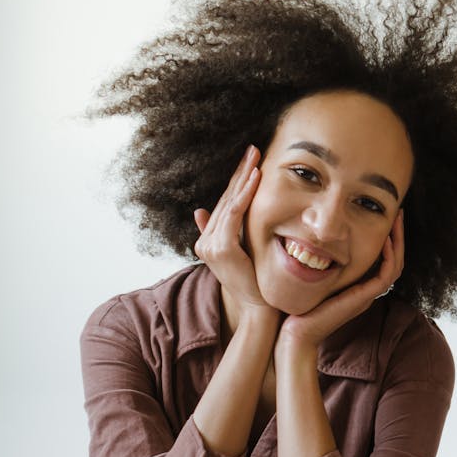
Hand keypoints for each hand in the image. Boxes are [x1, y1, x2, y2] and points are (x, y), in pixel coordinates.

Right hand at [193, 146, 273, 313]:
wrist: (256, 307)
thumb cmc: (254, 283)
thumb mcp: (238, 254)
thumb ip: (222, 233)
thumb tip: (199, 211)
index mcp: (208, 241)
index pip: (225, 204)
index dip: (236, 181)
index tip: (248, 161)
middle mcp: (205, 241)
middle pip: (226, 199)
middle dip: (240, 172)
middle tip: (253, 149)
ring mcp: (210, 245)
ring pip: (230, 203)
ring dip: (244, 177)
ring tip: (255, 157)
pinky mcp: (221, 248)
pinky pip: (235, 213)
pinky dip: (245, 194)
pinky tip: (255, 177)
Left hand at [278, 210, 404, 351]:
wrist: (296, 333)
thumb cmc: (299, 307)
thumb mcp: (312, 278)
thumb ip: (319, 261)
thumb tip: (312, 238)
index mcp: (358, 287)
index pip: (384, 260)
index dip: (388, 239)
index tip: (385, 218)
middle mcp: (367, 291)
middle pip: (395, 261)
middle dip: (398, 236)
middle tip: (398, 213)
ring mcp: (367, 296)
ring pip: (395, 267)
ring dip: (398, 243)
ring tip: (396, 222)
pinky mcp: (364, 299)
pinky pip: (386, 276)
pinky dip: (389, 257)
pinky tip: (384, 240)